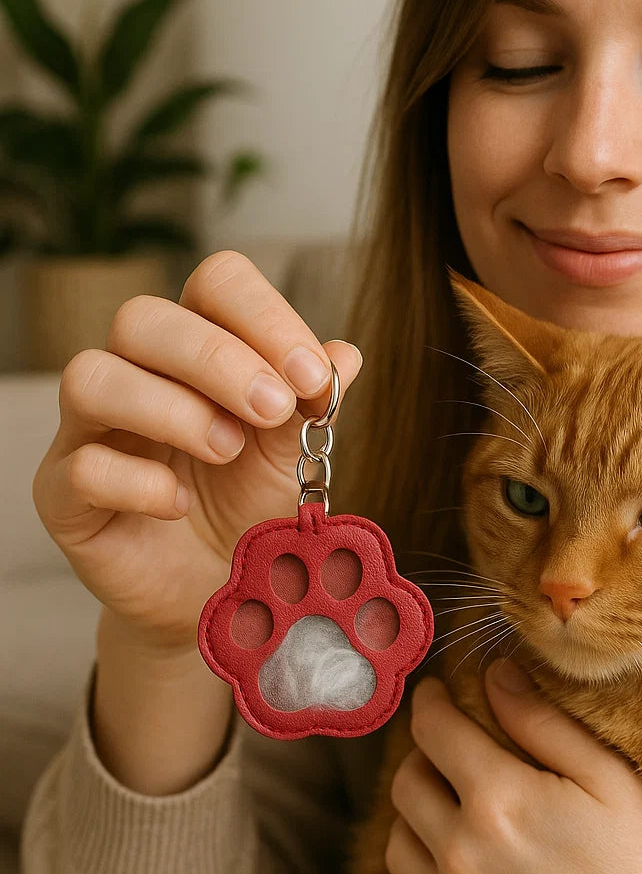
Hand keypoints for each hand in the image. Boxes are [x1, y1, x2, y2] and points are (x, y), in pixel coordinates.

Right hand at [31, 249, 362, 654]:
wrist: (216, 589)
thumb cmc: (249, 503)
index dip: (263, 315)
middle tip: (273, 409)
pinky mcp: (63, 494)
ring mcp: (90, 430)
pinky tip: (178, 503)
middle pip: (141, 318)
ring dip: (172, 410)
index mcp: (198, 348)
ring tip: (228, 451)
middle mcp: (134, 372)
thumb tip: (344, 354)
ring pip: (91, 377)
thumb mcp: (292, 452)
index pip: (214, 284)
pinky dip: (137, 482)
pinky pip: (79, 467)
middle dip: (217, 358)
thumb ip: (312, 403)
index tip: (312, 375)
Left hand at [386, 658, 641, 873]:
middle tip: (451, 745)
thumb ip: (545, 724)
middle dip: (422, 752)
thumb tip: (496, 674)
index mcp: (499, 800)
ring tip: (451, 803)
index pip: (433, 730)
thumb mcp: (612, 781)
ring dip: (416, 813)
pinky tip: (452, 866)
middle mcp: (462, 855)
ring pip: (397, 843)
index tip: (438, 691)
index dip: (430, 700)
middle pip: (406, 782)